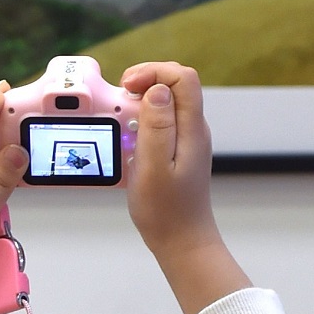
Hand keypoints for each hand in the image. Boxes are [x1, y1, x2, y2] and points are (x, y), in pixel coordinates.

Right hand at [121, 61, 249, 313]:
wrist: (182, 241)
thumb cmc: (166, 212)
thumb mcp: (153, 168)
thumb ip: (156, 127)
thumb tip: (158, 91)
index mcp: (191, 129)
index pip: (182, 77)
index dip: (154, 72)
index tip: (128, 86)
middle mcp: (193, 129)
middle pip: (175, 84)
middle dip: (145, 81)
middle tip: (119, 98)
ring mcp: (187, 139)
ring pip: (167, 102)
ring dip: (141, 102)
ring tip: (119, 119)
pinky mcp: (178, 151)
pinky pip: (161, 122)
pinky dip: (141, 121)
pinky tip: (127, 138)